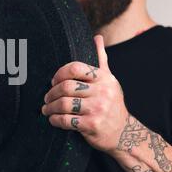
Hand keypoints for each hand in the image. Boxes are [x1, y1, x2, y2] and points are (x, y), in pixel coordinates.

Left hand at [41, 35, 128, 153]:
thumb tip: (97, 38)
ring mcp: (98, 109)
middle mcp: (102, 92)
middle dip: (51, 93)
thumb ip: (101, 59)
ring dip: (50, 107)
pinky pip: (66, 120)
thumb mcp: (110, 80)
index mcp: (104, 78)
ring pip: (63, 104)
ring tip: (46, 109)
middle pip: (66, 86)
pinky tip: (53, 119)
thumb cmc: (112, 104)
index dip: (60, 73)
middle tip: (47, 98)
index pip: (76, 68)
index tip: (54, 81)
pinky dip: (55, 120)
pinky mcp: (92, 125)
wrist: (125, 133)